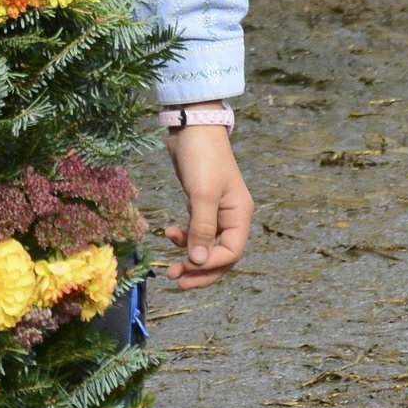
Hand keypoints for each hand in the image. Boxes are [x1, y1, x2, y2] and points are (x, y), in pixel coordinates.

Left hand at [161, 124, 253, 287]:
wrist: (192, 127)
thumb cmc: (202, 157)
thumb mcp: (202, 194)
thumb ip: (201, 229)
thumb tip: (198, 262)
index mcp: (240, 216)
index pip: (230, 253)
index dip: (209, 266)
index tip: (186, 269)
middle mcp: (231, 217)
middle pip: (220, 256)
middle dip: (199, 271)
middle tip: (176, 281)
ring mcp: (216, 212)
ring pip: (206, 246)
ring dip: (189, 258)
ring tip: (169, 267)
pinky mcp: (201, 205)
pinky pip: (196, 232)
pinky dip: (184, 238)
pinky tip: (168, 233)